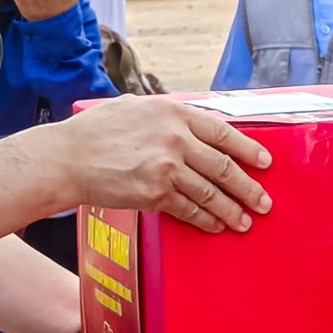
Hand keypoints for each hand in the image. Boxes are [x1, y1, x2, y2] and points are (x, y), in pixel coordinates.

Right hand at [44, 96, 272, 232]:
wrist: (67, 157)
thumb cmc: (96, 131)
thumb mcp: (136, 107)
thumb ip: (166, 115)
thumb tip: (190, 123)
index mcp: (174, 113)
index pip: (223, 132)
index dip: (249, 148)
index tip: (265, 161)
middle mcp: (175, 139)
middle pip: (224, 167)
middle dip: (248, 187)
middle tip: (263, 201)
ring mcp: (166, 168)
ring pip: (211, 193)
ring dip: (232, 210)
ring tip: (245, 221)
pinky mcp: (154, 194)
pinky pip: (189, 210)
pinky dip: (205, 220)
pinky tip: (215, 226)